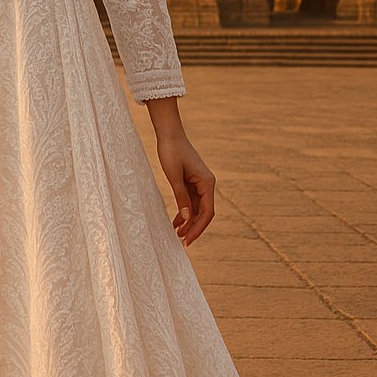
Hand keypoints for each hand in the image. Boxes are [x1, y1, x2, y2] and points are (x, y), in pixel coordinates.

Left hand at [145, 97, 215, 246]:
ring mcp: (199, 184)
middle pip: (203, 213)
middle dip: (193, 228)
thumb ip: (181, 197)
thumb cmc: (172, 152)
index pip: (207, 212)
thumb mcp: (174, 176)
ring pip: (197, 209)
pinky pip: (190, 202)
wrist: (169, 134)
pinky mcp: (191, 182)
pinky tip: (175, 222)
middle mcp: (206, 184)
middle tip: (181, 242)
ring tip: (177, 235)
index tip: (188, 240)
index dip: (198, 228)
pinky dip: (184, 213)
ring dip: (188, 222)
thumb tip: (187, 218)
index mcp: (207, 183)